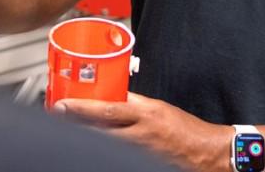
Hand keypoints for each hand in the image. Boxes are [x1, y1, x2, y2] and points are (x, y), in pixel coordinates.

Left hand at [55, 93, 231, 171]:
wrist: (206, 151)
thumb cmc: (185, 129)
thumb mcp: (159, 109)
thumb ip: (135, 104)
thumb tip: (113, 100)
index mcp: (147, 113)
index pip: (108, 108)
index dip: (82, 107)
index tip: (63, 104)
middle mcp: (141, 133)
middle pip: (100, 129)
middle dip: (77, 124)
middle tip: (58, 117)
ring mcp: (140, 152)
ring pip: (105, 144)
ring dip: (87, 137)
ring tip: (72, 132)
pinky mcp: (141, 164)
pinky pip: (115, 156)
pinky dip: (103, 150)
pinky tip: (94, 148)